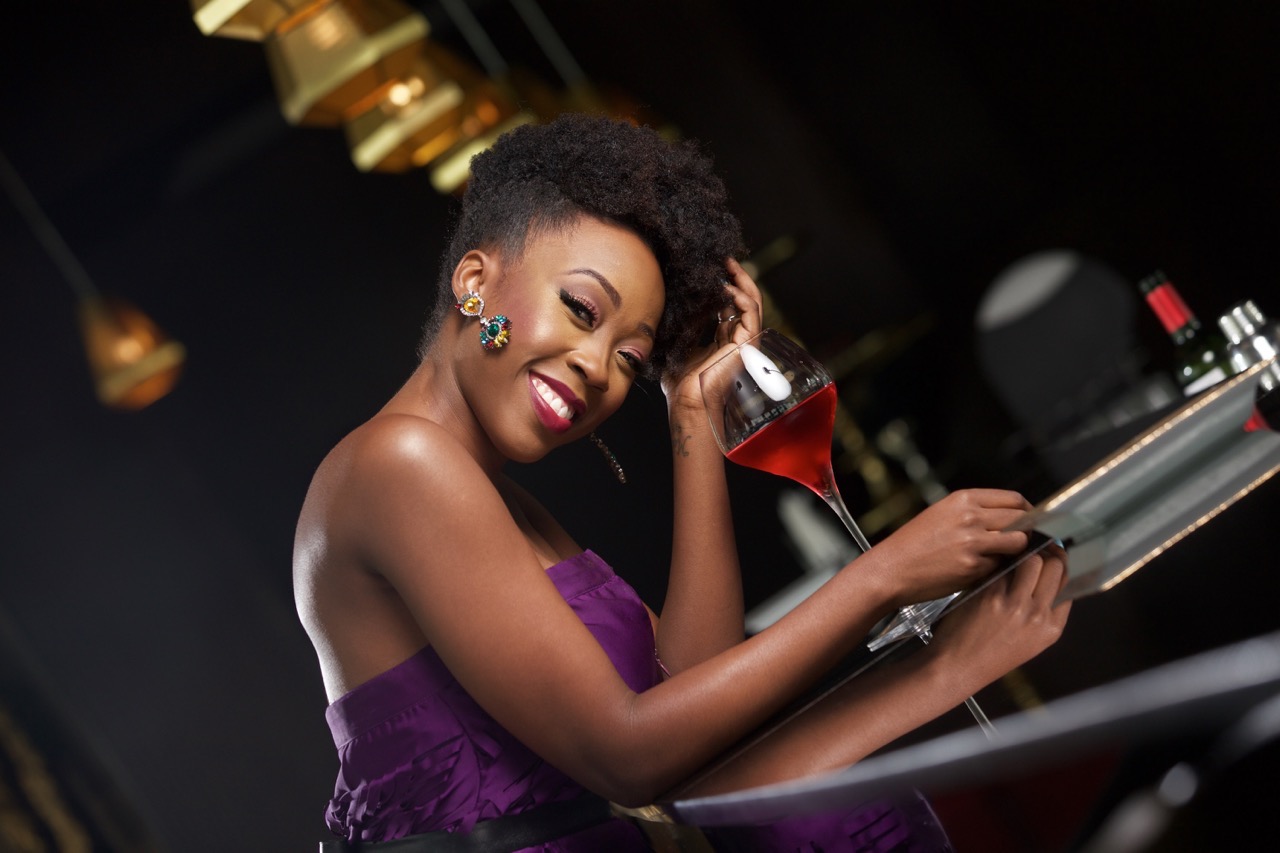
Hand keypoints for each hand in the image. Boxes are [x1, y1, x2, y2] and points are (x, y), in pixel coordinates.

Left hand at [662, 258, 763, 413]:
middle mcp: (737, 339)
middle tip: (724, 258)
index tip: (712, 269)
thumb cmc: (681, 382)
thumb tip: (682, 297)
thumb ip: (687, 322)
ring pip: (752, 302)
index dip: (723, 285)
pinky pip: (751, 313)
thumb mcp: (681, 342)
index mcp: (723, 340)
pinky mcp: (747, 344)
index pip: (729, 306)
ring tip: (729, 265)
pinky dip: (741, 296)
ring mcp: (744, 342)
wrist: (687, 401)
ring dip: (741, 281)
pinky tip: (726, 286)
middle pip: (744, 300)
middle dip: (736, 277)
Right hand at [870, 489, 1033, 606]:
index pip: (1014, 499)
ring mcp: (973, 542)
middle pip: (1021, 519)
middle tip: (1024, 541)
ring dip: (1015, 551)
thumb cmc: (912, 545)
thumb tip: (1009, 518)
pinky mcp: (973, 566)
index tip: (1030, 520)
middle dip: (1027, 531)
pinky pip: (999, 566)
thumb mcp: (941, 514)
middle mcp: (971, 516)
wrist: (890, 569)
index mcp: (963, 499)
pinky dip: (994, 569)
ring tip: (999, 557)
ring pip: (1017, 542)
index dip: (1028, 511)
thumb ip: (974, 512)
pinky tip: (976, 570)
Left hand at [929, 547, 1070, 688]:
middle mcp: (1038, 615)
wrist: (957, 667)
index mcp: (1052, 627)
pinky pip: (1004, 566)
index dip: (1060, 562)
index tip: (1052, 552)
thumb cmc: (989, 652)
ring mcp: (1016, 605)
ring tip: (1013, 547)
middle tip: (1033, 542)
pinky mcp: (991, 595)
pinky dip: (1001, 558)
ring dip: (1024, 550)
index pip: (1069, 582)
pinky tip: (994, 556)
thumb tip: (1046, 574)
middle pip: (1055, 566)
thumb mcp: (1029, 639)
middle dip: (1046, 550)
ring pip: (1033, 559)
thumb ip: (1041, 610)